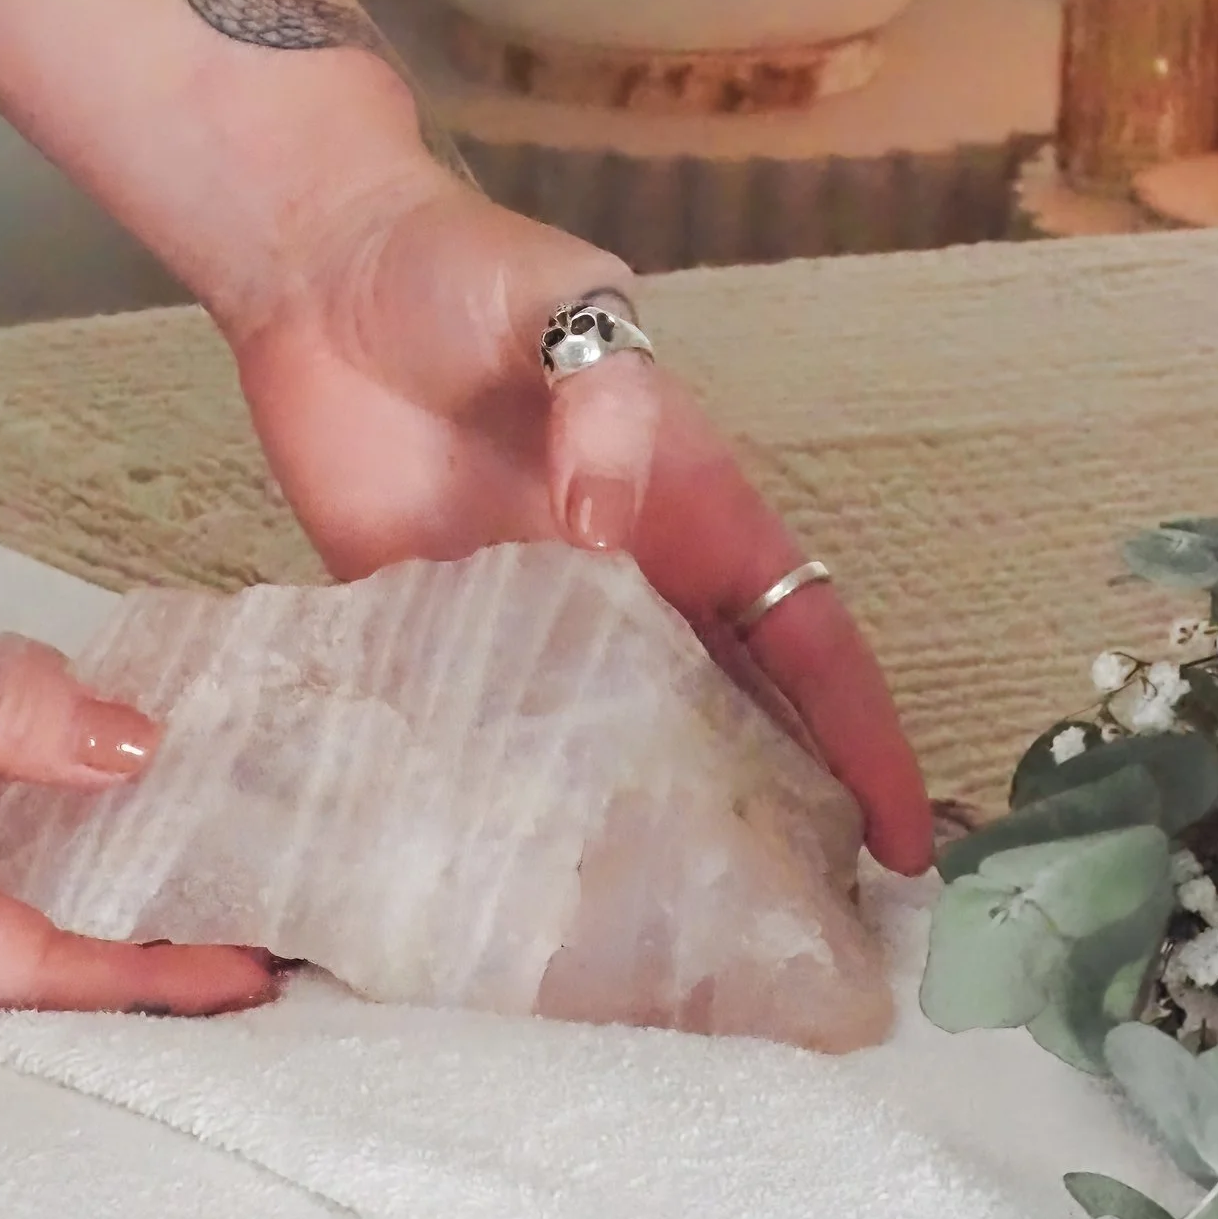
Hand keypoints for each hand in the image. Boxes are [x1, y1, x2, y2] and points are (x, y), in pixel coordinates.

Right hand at [0, 467, 274, 1013]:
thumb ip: (5, 713)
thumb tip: (127, 753)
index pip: (26, 964)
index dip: (144, 977)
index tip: (245, 972)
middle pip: (9, 942)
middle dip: (129, 940)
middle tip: (241, 922)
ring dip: (79, 868)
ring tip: (188, 848)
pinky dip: (15, 798)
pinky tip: (72, 750)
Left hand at [226, 164, 936, 874]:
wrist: (312, 269)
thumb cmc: (462, 269)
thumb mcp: (564, 304)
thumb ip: (600, 408)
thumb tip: (604, 535)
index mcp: (695, 509)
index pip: (811, 645)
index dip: (865, 743)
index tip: (905, 847)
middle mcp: (634, 582)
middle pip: (738, 720)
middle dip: (787, 820)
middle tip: (812, 940)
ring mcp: (538, 616)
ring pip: (620, 749)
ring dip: (653, 835)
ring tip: (684, 949)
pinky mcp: (437, 633)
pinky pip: (491, 734)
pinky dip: (512, 804)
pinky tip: (519, 884)